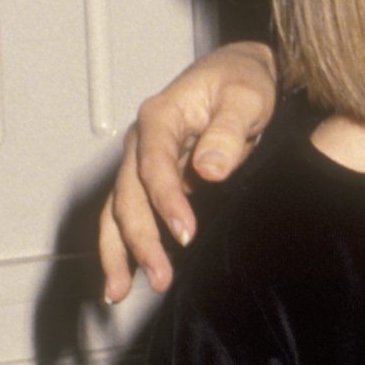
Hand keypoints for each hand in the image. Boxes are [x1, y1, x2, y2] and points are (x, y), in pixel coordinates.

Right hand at [98, 41, 278, 300]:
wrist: (238, 72)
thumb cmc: (243, 81)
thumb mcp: (247, 97)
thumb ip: (228, 130)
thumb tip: (209, 170)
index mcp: (161, 116)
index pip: (155, 164)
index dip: (166, 201)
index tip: (185, 234)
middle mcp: (142, 140)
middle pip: (128, 195)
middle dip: (140, 240)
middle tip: (161, 279)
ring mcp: (141, 161)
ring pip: (118, 210)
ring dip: (118, 252)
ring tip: (120, 293)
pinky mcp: (151, 179)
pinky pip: (129, 214)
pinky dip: (124, 246)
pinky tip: (127, 278)